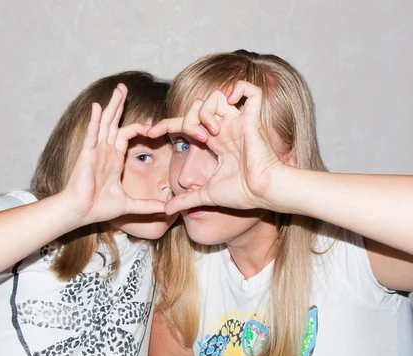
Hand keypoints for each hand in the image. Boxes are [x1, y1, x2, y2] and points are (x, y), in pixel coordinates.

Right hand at [62, 84, 165, 224]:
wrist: (81, 212)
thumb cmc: (99, 208)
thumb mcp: (129, 204)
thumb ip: (147, 205)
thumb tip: (166, 210)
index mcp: (113, 159)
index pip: (126, 134)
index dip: (140, 128)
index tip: (153, 128)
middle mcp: (104, 151)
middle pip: (114, 121)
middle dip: (119, 104)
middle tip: (123, 87)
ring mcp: (95, 150)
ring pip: (105, 122)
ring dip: (111, 105)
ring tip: (118, 89)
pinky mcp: (87, 154)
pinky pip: (92, 133)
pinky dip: (95, 120)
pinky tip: (97, 106)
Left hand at [148, 81, 286, 214]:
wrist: (262, 194)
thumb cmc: (242, 194)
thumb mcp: (206, 195)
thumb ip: (186, 199)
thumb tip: (166, 210)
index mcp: (215, 142)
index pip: (185, 123)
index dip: (166, 125)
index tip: (150, 133)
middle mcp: (225, 128)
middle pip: (197, 106)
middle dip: (189, 119)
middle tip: (199, 138)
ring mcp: (239, 122)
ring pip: (215, 96)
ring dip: (206, 111)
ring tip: (213, 132)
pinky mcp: (253, 119)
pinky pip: (250, 90)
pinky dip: (238, 89)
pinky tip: (231, 104)